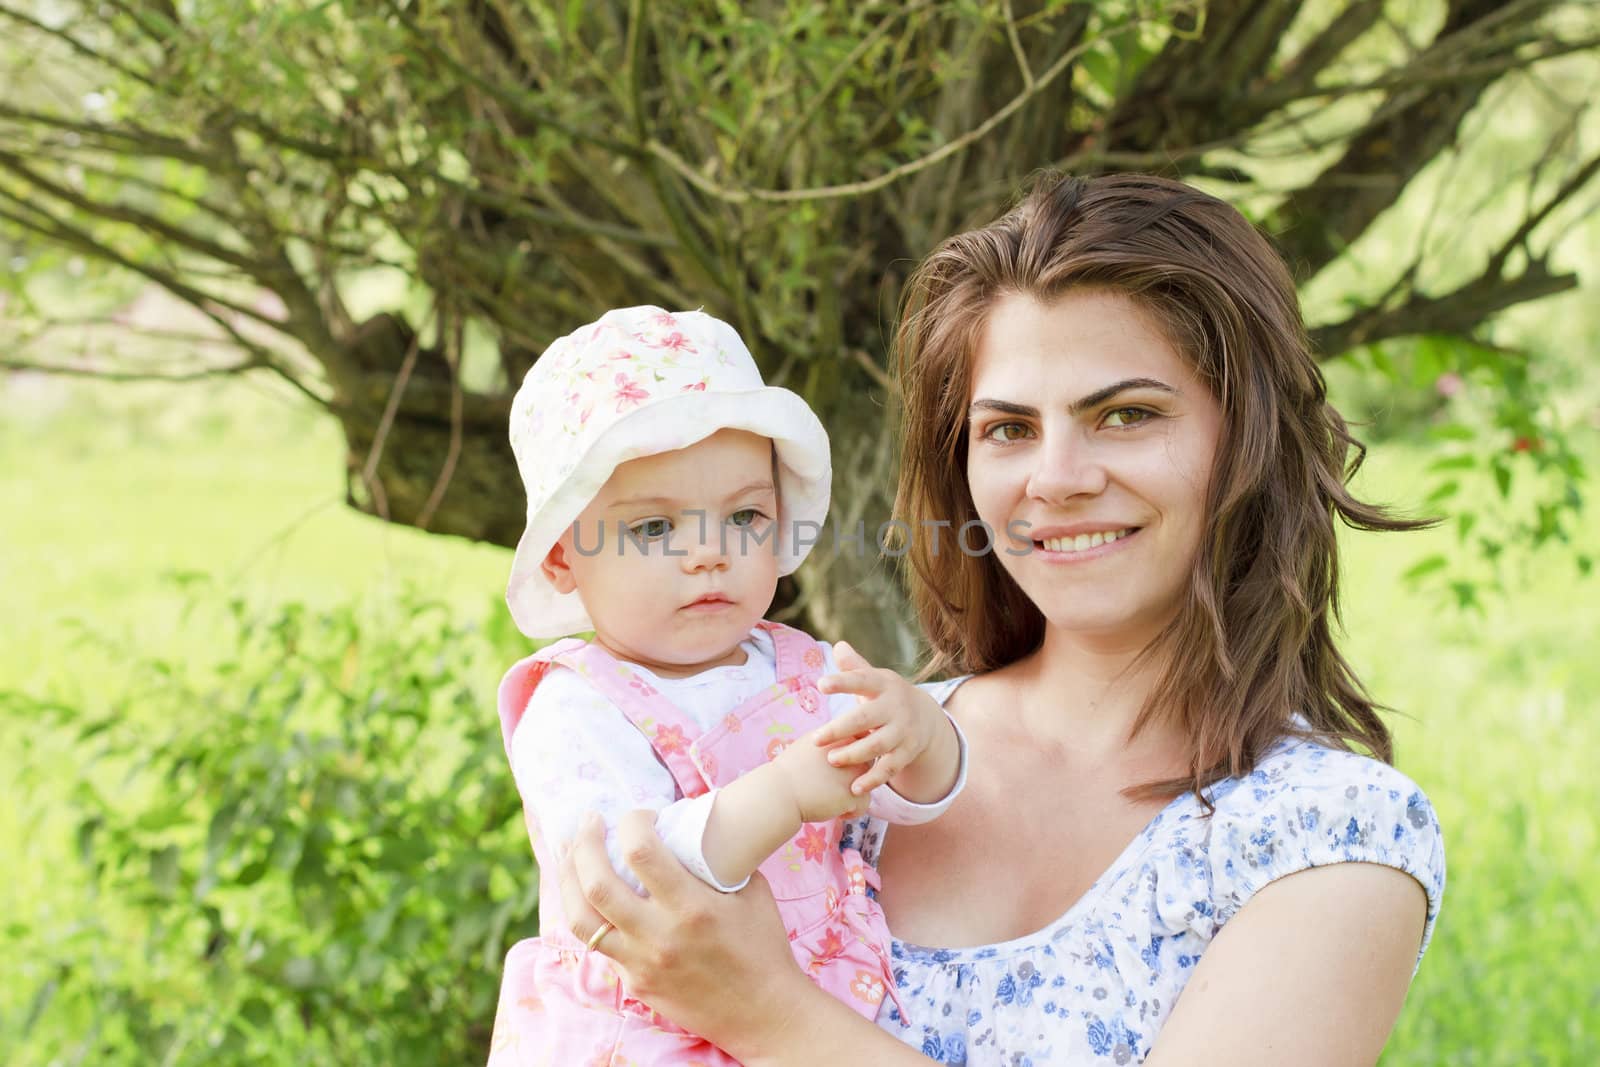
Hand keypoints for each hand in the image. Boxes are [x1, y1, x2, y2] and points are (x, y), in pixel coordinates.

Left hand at [560, 810, 815, 1054]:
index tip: (640, 815)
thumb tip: (693, 826)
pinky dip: (588, 914)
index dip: (632, 822)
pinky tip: (588, 895)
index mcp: (692, 907)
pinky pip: (598, 945)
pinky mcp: (636, 982)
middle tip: (588, 821)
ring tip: (569, 854)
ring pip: (581, 918)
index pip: (641, 851)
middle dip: (584, 843)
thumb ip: (718, 861)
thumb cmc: (763, 946)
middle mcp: (659, 935)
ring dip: (569, 879)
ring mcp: (642, 963)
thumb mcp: (751, 892)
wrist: (764, 1013)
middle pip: (597, 882)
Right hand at [769, 727, 872, 823]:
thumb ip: (829, 741)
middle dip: (856, 775)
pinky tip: (837, 812)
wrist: (780, 793)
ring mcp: (855, 772)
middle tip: (835, 786)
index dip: (855, 756)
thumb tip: (841, 744)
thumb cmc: (788, 772)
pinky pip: (864, 804)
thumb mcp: (808, 744)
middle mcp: (851, 750)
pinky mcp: (855, 794)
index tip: (842, 767)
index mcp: (840, 735)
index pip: (862, 741)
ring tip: (835, 799)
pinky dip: (851, 811)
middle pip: (867, 762)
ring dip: (856, 792)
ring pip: (869, 783)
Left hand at [812, 640, 956, 797]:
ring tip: (832, 759)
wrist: (926, 718)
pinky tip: (853, 788)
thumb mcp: (875, 679)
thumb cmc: (886, 696)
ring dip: (854, 754)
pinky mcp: (908, 753)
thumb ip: (855, 666)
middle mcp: (896, 707)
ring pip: (877, 745)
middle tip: (815, 739)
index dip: (842, 682)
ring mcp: (903, 731)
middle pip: (866, 718)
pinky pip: (889, 769)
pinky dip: (873, 779)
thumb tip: (838, 646)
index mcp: (884, 684)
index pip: (862, 680)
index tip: (821, 684)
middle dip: (840, 729)